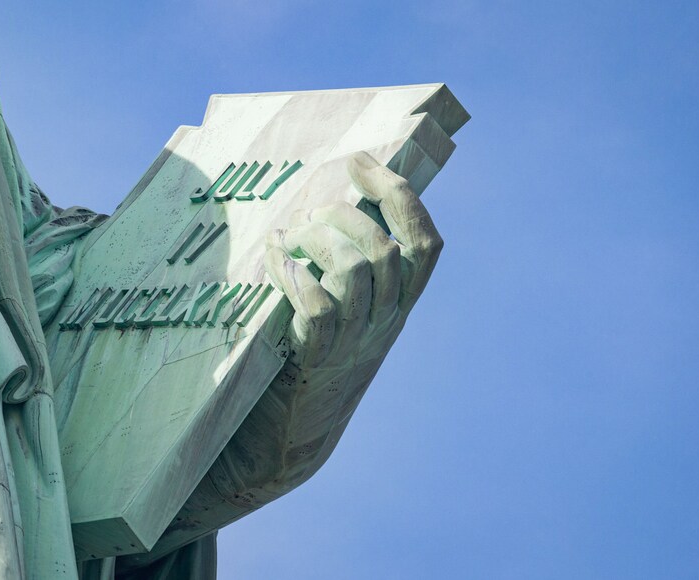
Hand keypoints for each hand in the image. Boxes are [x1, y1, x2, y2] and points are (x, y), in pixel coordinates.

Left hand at [145, 152, 446, 556]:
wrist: (287, 442)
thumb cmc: (307, 363)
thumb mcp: (344, 315)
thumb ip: (350, 269)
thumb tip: (335, 205)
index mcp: (398, 306)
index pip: (425, 244)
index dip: (399, 195)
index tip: (361, 163)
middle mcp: (385, 323)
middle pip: (387, 250)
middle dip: (345, 216)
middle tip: (308, 215)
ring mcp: (353, 344)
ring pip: (357, 272)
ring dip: (318, 241)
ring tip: (289, 239)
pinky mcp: (315, 362)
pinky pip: (319, 309)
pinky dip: (295, 276)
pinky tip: (273, 260)